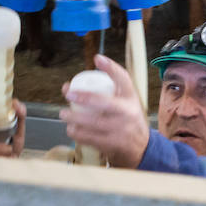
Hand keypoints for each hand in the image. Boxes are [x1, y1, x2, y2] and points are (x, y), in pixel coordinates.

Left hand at [60, 54, 149, 168]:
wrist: (142, 148)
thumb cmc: (127, 120)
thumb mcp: (126, 103)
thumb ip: (107, 93)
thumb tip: (69, 87)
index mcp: (131, 99)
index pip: (124, 79)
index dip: (111, 68)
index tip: (97, 58)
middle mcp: (128, 113)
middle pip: (105, 102)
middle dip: (85, 97)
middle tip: (68, 94)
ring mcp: (121, 130)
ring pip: (94, 123)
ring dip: (75, 118)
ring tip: (63, 114)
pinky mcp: (113, 145)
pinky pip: (90, 138)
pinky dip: (77, 134)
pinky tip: (71, 129)